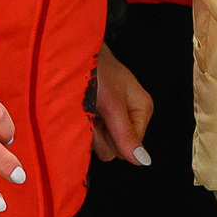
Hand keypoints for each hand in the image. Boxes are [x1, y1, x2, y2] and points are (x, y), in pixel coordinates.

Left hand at [86, 43, 154, 164]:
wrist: (73, 53)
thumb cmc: (95, 71)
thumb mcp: (111, 103)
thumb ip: (125, 134)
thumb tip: (144, 162)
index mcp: (142, 109)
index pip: (130, 147)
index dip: (113, 139)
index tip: (103, 120)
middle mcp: (129, 116)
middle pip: (115, 148)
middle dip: (99, 136)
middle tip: (91, 113)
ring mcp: (112, 118)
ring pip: (100, 144)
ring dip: (88, 131)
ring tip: (84, 109)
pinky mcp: (97, 117)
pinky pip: (90, 136)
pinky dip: (81, 127)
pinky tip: (79, 111)